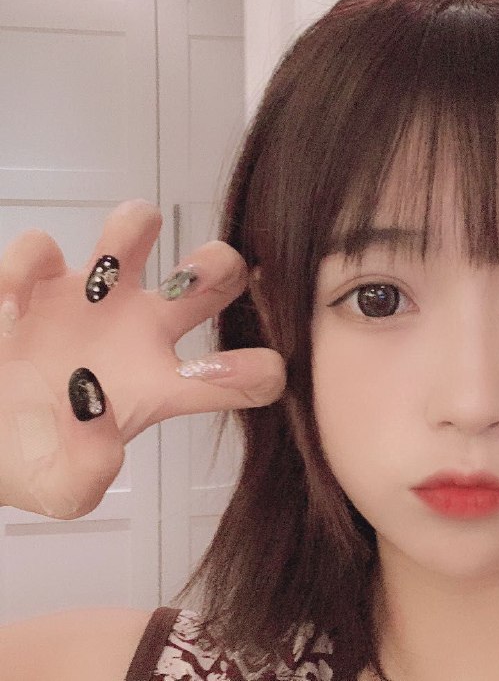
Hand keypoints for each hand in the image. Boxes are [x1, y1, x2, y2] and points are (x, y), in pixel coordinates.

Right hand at [0, 199, 284, 518]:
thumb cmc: (34, 456)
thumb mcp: (62, 486)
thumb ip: (86, 476)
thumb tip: (101, 432)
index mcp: (162, 384)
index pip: (229, 377)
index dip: (253, 373)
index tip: (259, 371)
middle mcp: (141, 330)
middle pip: (209, 279)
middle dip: (220, 264)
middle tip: (204, 272)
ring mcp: (92, 299)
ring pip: (132, 234)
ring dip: (133, 226)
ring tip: (110, 264)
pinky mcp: (35, 282)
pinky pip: (38, 252)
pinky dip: (26, 267)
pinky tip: (13, 305)